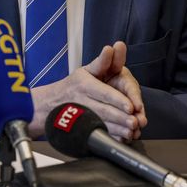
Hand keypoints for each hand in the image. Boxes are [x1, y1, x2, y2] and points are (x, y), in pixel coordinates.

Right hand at [28, 43, 143, 139]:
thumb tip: (111, 48)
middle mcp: (82, 100)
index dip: (117, 100)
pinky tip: (121, 139)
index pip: (103, 92)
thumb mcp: (87, 70)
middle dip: (120, 117)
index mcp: (85, 84)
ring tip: (130, 132)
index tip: (130, 107)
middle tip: (134, 122)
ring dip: (117, 130)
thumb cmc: (75, 86)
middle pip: (104, 110)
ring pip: (101, 124)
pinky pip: (97, 135)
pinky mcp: (82, 129)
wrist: (51, 104)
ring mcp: (81, 117)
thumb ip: (103, 61)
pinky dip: (110, 138)